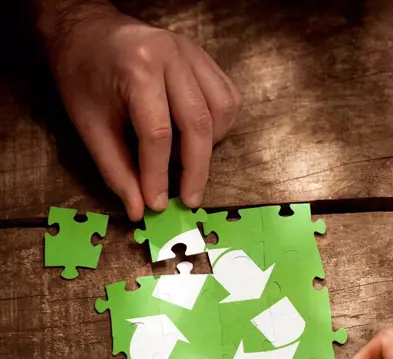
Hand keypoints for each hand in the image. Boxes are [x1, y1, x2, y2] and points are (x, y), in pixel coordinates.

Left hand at [39, 2, 241, 219]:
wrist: (85, 31)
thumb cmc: (82, 76)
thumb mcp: (90, 126)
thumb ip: (117, 170)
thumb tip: (139, 209)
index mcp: (137, 67)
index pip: (157, 134)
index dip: (158, 176)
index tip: (157, 203)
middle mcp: (171, 54)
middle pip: (198, 124)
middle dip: (195, 171)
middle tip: (188, 200)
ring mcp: (191, 53)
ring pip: (222, 111)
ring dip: (210, 146)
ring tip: (186, 162)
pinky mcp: (202, 58)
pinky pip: (227, 98)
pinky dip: (219, 126)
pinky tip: (197, 138)